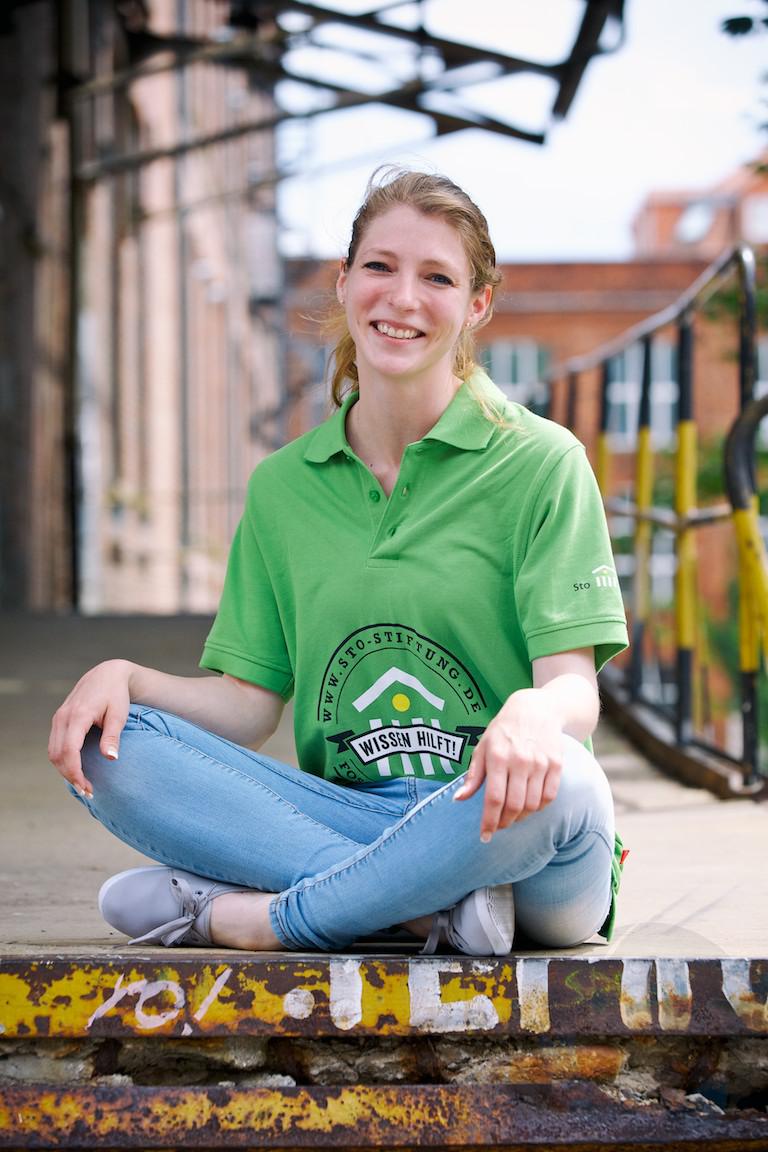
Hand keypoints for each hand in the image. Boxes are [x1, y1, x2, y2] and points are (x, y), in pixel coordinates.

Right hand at [48, 660, 132, 797]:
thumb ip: (113, 736)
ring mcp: (58, 718)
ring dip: (65, 770)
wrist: (107, 675)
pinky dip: (62, 760)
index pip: (69, 751)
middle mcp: (63, 717)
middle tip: (88, 791)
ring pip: (53, 752)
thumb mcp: (119, 715)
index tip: (87, 788)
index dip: (76, 772)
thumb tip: (111, 758)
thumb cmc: (116, 695)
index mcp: (78, 715)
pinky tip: (76, 770)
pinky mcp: (59, 720)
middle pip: (58, 755)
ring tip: (83, 784)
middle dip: (70, 776)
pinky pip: (55, 745)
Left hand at [453, 688, 562, 840]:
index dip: (489, 822)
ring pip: (532, 805)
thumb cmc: (504, 730)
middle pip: (514, 806)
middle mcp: (520, 760)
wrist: (536, 709)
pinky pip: (549, 797)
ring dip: (520, 817)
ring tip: (512, 815)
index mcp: (498, 757)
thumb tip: (459, 799)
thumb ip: (473, 776)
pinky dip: (538, 807)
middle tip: (498, 826)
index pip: (494, 798)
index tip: (484, 836)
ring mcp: (541, 763)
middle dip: (504, 823)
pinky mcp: (556, 764)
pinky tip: (529, 804)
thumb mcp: (483, 747)